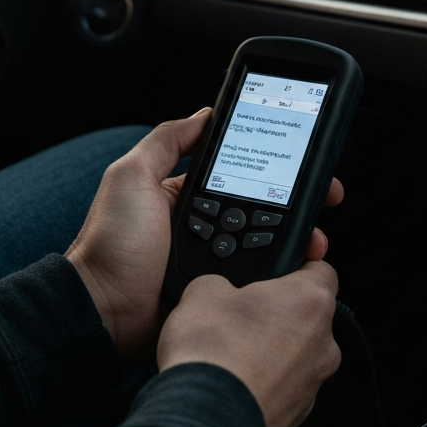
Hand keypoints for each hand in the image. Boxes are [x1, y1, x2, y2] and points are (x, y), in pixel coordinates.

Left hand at [67, 110, 344, 364]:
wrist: (103, 312)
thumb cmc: (110, 244)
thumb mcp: (131, 177)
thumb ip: (166, 142)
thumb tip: (205, 114)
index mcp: (183, 196)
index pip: (238, 173)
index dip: (271, 165)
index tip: (303, 160)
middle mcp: (202, 227)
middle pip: (260, 209)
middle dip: (295, 203)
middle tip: (324, 198)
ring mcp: (213, 261)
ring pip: (267, 245)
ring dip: (295, 239)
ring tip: (315, 237)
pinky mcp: (220, 293)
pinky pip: (257, 279)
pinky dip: (279, 273)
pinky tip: (297, 266)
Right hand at [157, 261, 341, 426]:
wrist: (205, 423)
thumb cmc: (213, 353)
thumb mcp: (202, 289)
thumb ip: (222, 281)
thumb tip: (220, 293)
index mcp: (310, 301)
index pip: (321, 268)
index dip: (299, 262)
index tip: (285, 262)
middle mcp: (323, 343)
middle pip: (307, 315)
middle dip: (276, 311)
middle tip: (239, 312)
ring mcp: (312, 385)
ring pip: (295, 354)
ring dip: (269, 349)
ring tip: (228, 351)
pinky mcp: (295, 416)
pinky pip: (281, 386)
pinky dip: (261, 380)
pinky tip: (230, 380)